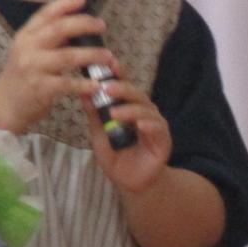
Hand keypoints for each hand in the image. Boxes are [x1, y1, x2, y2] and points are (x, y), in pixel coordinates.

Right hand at [0, 0, 112, 132]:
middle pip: (59, 29)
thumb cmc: (23, 78)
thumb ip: (49, 40)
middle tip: (102, 25)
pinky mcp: (40, 88)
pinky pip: (68, 84)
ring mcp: (33, 68)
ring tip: (108, 56)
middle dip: (84, 24)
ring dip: (91, 54)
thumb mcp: (30, 52)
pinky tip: (97, 85)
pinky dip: (85, 84)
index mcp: (26, 35)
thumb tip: (78, 26)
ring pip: (68, 56)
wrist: (4, 106)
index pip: (45, 13)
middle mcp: (27, 48)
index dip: (64, 4)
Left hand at [80, 59, 172, 193]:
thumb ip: (95, 116)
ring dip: (131, 110)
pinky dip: (149, 126)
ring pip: (146, 110)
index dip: (118, 74)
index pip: (124, 86)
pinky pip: (158, 129)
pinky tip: (140, 126)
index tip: (109, 63)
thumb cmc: (117, 158)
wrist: (132, 183)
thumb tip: (84, 93)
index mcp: (129, 108)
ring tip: (115, 114)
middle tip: (107, 88)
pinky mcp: (163, 141)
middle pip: (136, 94)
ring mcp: (155, 126)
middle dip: (122, 89)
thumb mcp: (99, 135)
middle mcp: (144, 113)